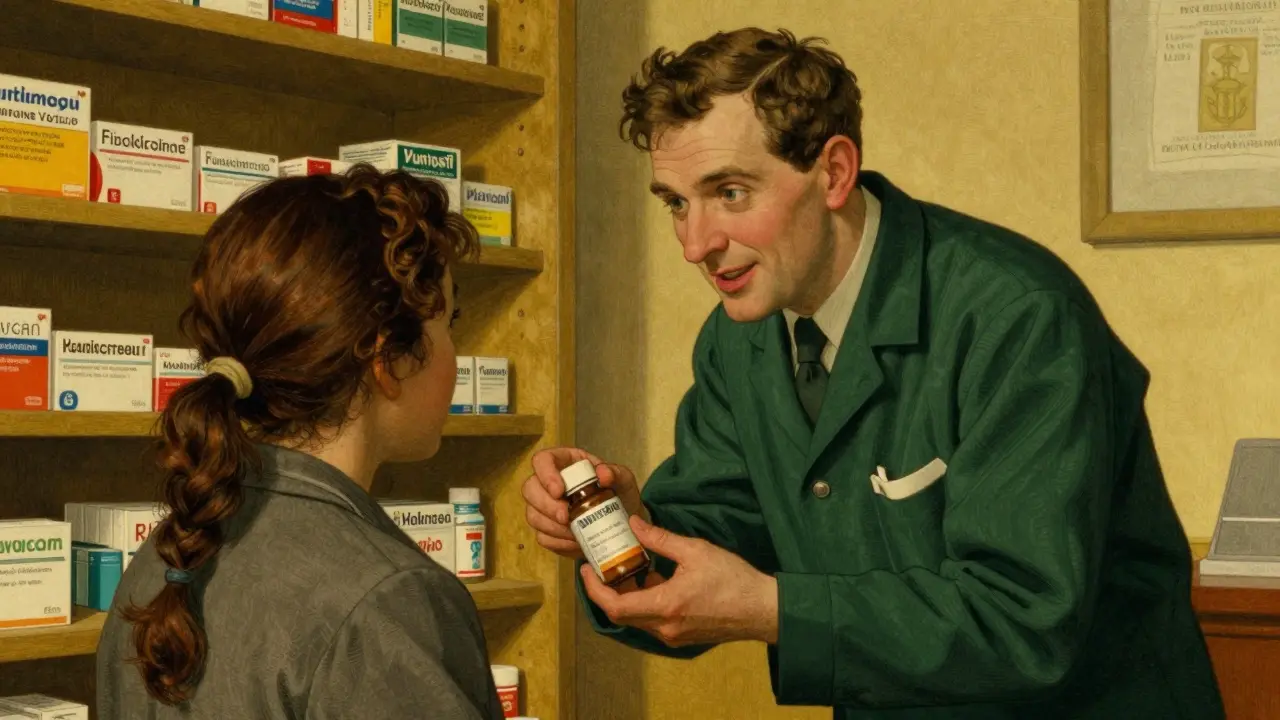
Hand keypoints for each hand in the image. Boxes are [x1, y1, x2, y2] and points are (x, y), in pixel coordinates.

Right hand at [522, 446, 645, 559]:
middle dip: (546, 506)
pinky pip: (542, 537)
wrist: (623, 522)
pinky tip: (574, 542)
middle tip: (566, 518)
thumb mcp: (623, 479)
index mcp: (564, 462)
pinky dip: (558, 542)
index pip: (542, 460)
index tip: (559, 491)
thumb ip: (616, 473)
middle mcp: (549, 483)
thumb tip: (603, 474)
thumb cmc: (620, 493)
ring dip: (552, 527)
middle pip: (530, 489)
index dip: (545, 475)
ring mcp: (545, 507)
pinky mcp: (547, 530)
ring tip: (575, 533)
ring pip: (533, 515)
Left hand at [580, 515, 777, 646]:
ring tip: (630, 569)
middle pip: (621, 614)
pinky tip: (655, 580)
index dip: (593, 589)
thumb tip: (634, 524)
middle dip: (607, 590)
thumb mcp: (695, 550)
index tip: (586, 570)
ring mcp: (673, 635)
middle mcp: (664, 627)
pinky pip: (653, 621)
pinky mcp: (682, 636)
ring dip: (628, 596)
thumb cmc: (734, 580)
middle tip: (602, 567)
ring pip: (637, 618)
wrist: (763, 609)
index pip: (614, 606)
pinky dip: (646, 602)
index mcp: (665, 606)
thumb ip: (660, 538)